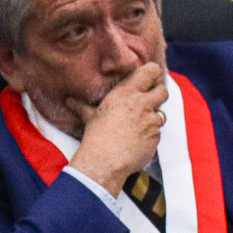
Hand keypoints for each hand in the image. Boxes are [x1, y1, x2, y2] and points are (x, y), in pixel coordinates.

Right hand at [65, 63, 166, 196]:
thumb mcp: (90, 117)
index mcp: (126, 93)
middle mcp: (142, 103)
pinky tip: (138, 139)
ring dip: (153, 118)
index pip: (150, 72)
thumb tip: (70, 101)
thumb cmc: (96, 136)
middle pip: (163, 91)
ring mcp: (151, 120)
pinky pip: (158, 132)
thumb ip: (83, 107)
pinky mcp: (156, 136)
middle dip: (158, 95)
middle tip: (149, 102)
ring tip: (138, 125)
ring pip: (161, 113)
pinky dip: (150, 134)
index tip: (150, 80)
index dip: (153, 75)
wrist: (104, 160)